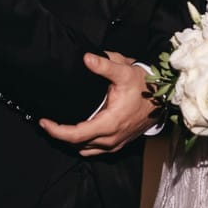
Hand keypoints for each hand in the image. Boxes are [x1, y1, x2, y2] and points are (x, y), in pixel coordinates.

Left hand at [38, 52, 155, 155]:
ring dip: (72, 141)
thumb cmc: (144, 86)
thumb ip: (104, 65)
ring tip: (60, 127)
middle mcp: (111, 139)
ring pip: (86, 150)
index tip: (44, 122)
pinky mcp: (119, 143)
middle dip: (60, 135)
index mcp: (109, 124)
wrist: (163, 99)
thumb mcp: (124, 72)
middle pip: (77, 145)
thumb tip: (86, 58)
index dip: (57, 130)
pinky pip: (96, 150)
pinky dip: (84, 143)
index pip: (76, 135)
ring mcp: (116, 144)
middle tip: (47, 122)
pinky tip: (79, 131)